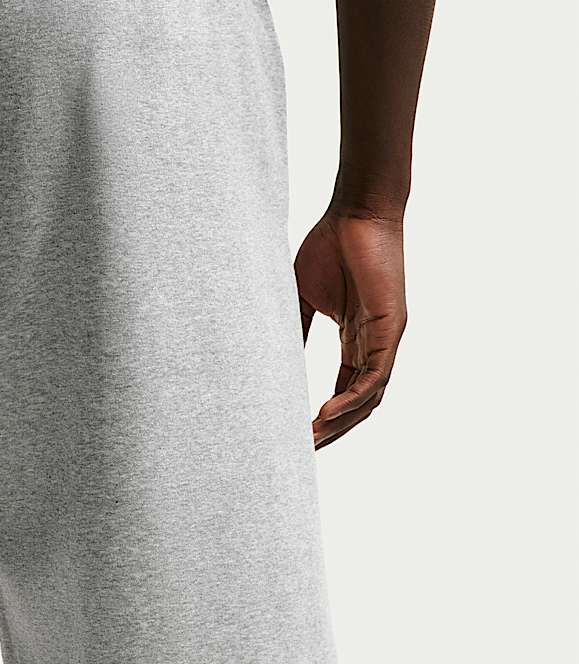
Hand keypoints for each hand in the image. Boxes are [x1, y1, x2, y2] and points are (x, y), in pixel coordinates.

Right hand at [294, 210, 406, 449]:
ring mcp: (387, 338)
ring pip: (370, 397)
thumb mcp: (301, 296)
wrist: (357, 212)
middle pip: (359, 402)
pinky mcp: (392, 328)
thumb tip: (271, 362)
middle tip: (303, 451)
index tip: (298, 435)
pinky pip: (375, 376)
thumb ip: (293, 330)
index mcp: (356, 338)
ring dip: (342, 423)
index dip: (325, 416)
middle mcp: (376, 343)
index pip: (345, 388)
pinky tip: (326, 414)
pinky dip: (351, 399)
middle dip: (333, 430)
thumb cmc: (330, 245)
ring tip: (312, 440)